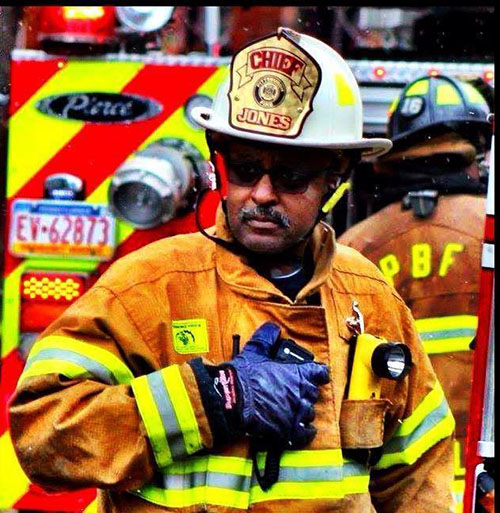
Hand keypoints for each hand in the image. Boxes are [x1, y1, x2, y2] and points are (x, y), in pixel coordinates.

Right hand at [229, 322, 329, 446]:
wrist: (233, 400)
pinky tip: (301, 429)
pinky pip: (305, 433)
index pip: (320, 372)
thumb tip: (273, 328)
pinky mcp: (288, 430)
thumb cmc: (245, 375)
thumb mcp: (256, 349)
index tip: (315, 374)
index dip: (317, 373)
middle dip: (306, 391)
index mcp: (298, 373)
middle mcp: (302, 393)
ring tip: (294, 408)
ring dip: (303, 410)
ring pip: (309, 412)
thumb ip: (267, 336)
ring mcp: (297, 413)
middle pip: (313, 393)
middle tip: (296, 390)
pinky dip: (305, 432)